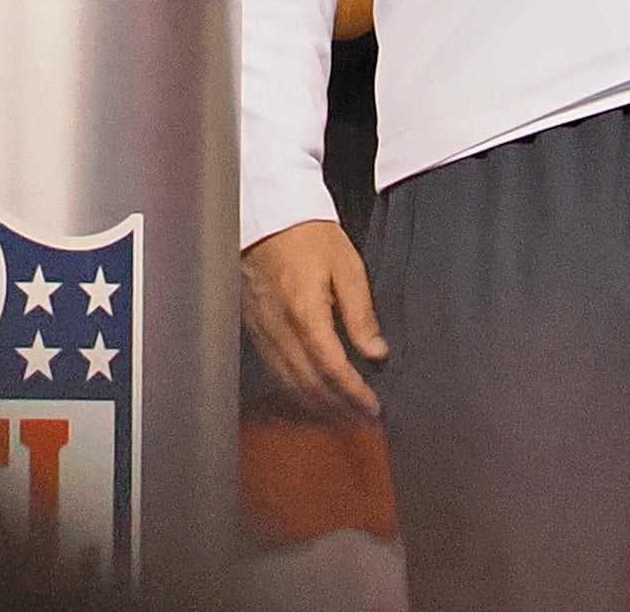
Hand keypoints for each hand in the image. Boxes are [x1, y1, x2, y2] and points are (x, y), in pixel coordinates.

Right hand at [242, 221, 386, 418]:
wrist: (266, 212)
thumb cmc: (308, 232)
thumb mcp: (346, 266)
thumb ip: (361, 313)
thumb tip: (376, 352)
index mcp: (305, 312)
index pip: (332, 368)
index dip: (353, 393)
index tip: (372, 406)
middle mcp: (280, 327)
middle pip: (309, 383)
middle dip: (337, 406)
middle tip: (361, 418)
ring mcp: (262, 329)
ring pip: (289, 381)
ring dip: (316, 403)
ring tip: (341, 414)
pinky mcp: (253, 327)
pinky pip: (275, 368)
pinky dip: (295, 387)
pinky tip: (311, 392)